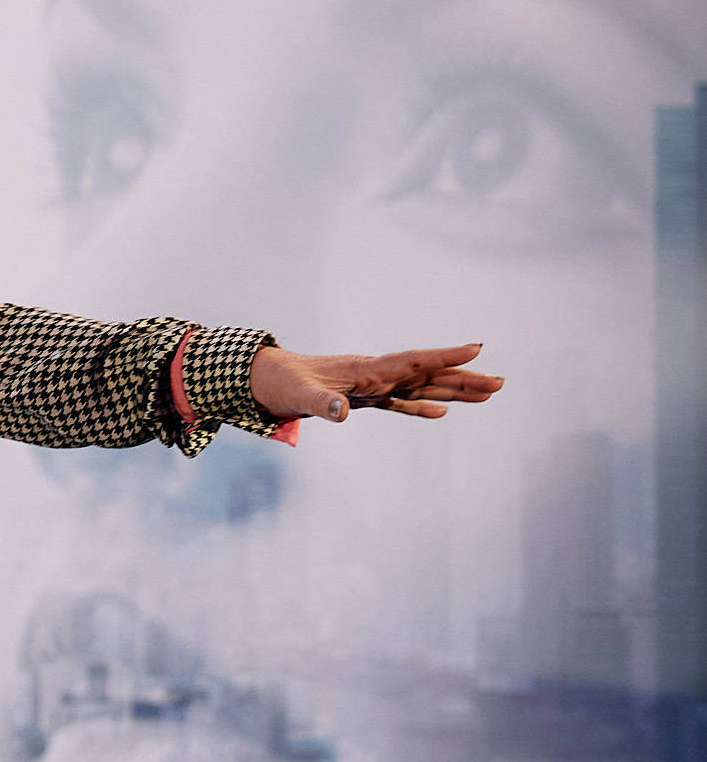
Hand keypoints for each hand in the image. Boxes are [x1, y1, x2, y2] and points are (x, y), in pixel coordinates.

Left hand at [249, 342, 502, 423]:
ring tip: (488, 393)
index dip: (444, 356)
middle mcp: (373, 374)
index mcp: (364, 370)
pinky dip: (420, 407)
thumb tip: (340, 413)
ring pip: (420, 387)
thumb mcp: (295, 395)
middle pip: (427, 374)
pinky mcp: (362, 397)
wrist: (260, 378)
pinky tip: (442, 412)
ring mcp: (370, 386)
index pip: (412, 361)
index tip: (476, 348)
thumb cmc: (277, 383)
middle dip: (464, 378)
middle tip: (501, 383)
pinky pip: (399, 403)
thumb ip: (319, 403)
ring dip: (453, 391)